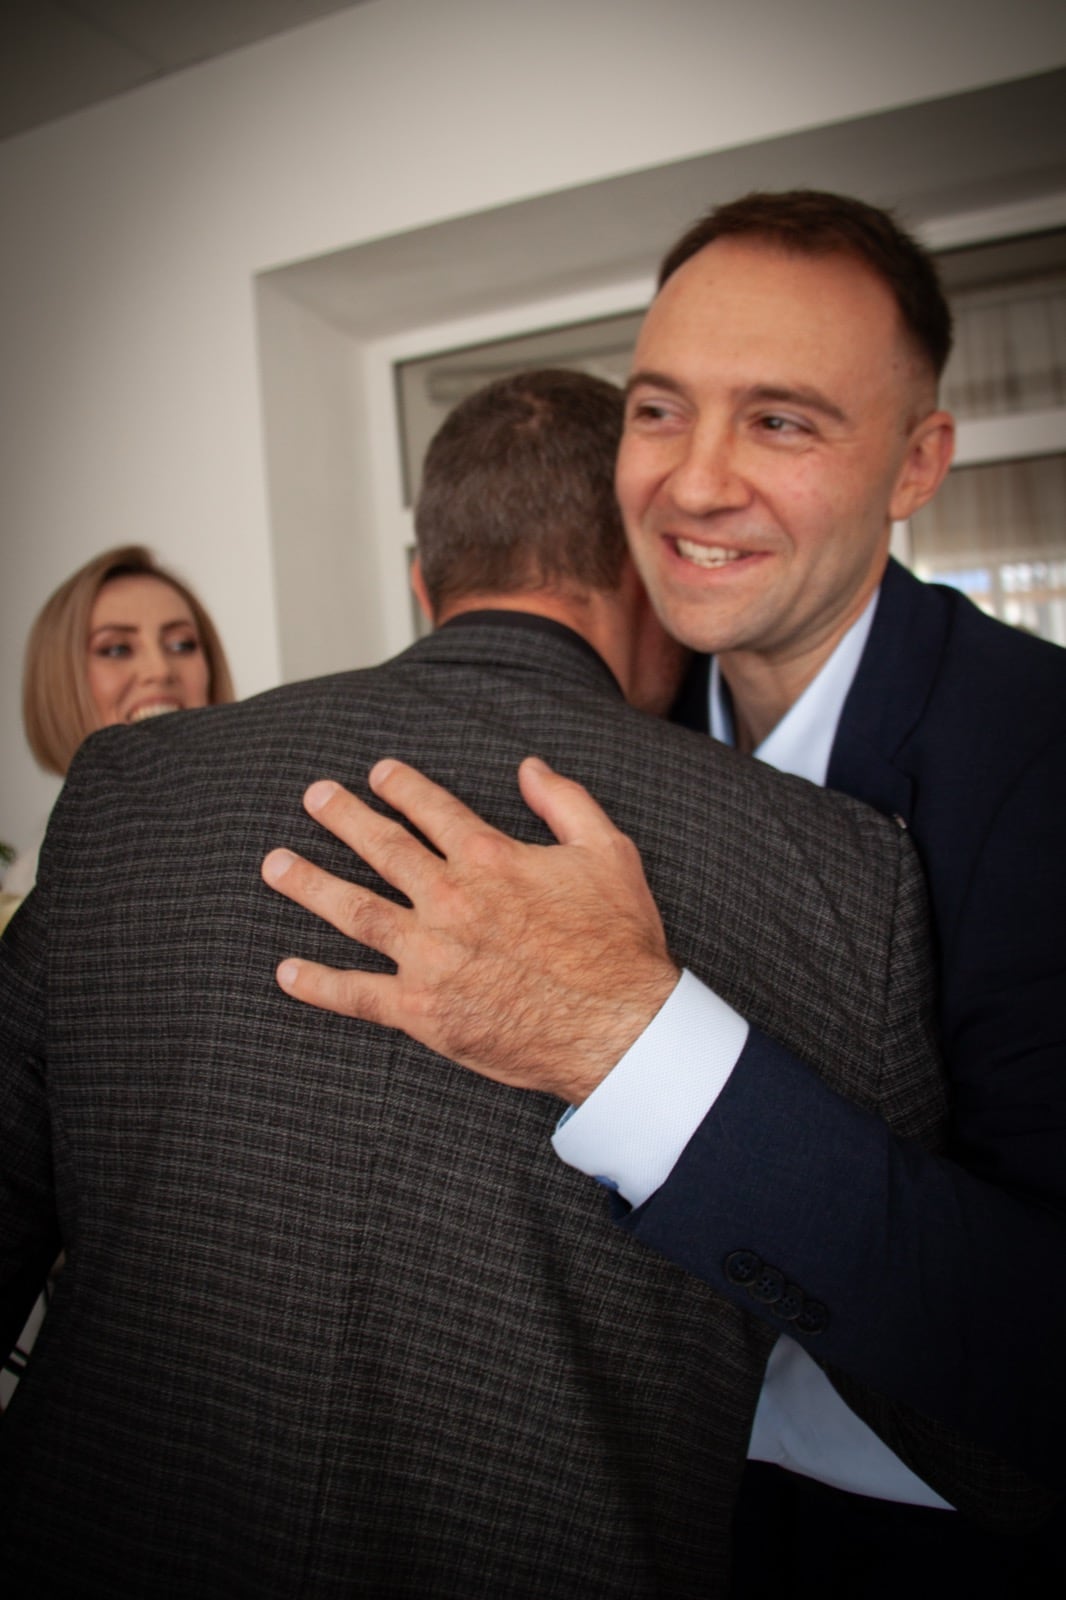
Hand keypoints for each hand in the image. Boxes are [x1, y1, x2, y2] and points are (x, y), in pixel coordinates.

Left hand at [261, 757, 679, 1102]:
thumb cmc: (618, 942)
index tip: (377, 774)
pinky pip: (357, 994)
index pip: (431, 810)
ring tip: (276, 864)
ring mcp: (429, 955)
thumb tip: (530, 766)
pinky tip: (286, 971)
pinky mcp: (422, 1011)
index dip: (401, 787)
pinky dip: (318, 984)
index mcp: (489, 859)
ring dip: (311, 884)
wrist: (619, 1026)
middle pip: (382, 847)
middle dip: (343, 817)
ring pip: (355, 910)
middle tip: (314, 796)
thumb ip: (565, 801)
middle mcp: (449, 900)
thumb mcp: (607, 852)